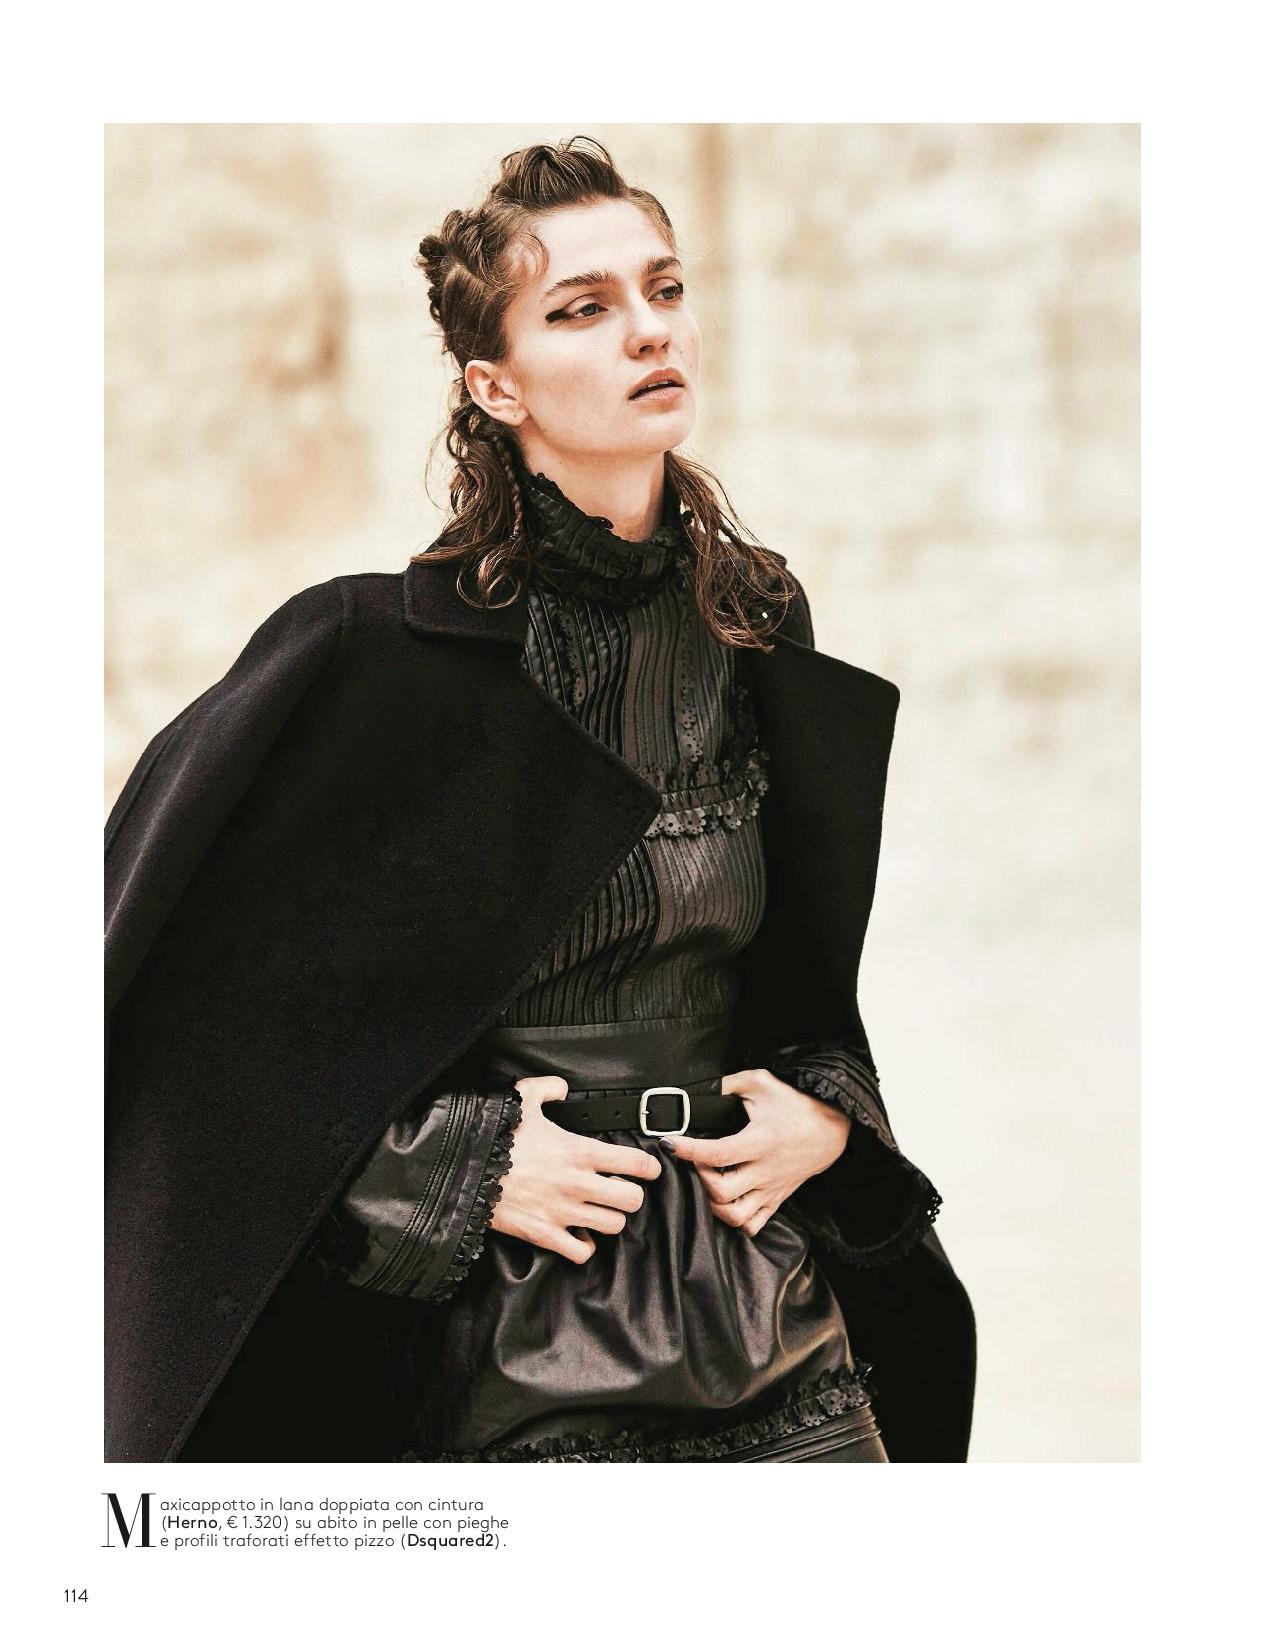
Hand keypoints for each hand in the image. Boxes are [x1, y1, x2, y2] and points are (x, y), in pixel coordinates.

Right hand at [489, 1075, 662, 1263]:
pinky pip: (582, 1252)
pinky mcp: (544, 1234)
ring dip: (609, 1218)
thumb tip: (562, 1088)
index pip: (637, 1164)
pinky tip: (578, 1232)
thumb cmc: (494, 1136)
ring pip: (613, 1226)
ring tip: (599, 1209)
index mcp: (579, 1151)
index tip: (648, 1168)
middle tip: (620, 1189)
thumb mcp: (521, 1098)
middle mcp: (577, 1184)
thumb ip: (548, 1088)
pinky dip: (584, 1245)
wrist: (463, 1170)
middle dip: (631, 1195)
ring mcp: (562, 1212)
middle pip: (633, 1201)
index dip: (649, 1167)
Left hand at [659, 1068, 850, 1237]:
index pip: (718, 1153)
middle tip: (693, 1163)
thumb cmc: (795, 1105)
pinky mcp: (775, 1200)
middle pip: (722, 1192)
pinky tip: (724, 1202)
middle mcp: (765, 1171)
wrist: (830, 1128)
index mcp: (761, 1141)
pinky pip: (752, 1225)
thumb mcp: (760, 1083)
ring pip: (735, 1216)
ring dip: (713, 1204)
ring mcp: (770, 1190)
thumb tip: (697, 1089)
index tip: (669, 1143)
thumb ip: (727, 1084)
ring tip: (706, 1183)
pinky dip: (734, 1221)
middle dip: (699, 1180)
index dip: (688, 1150)